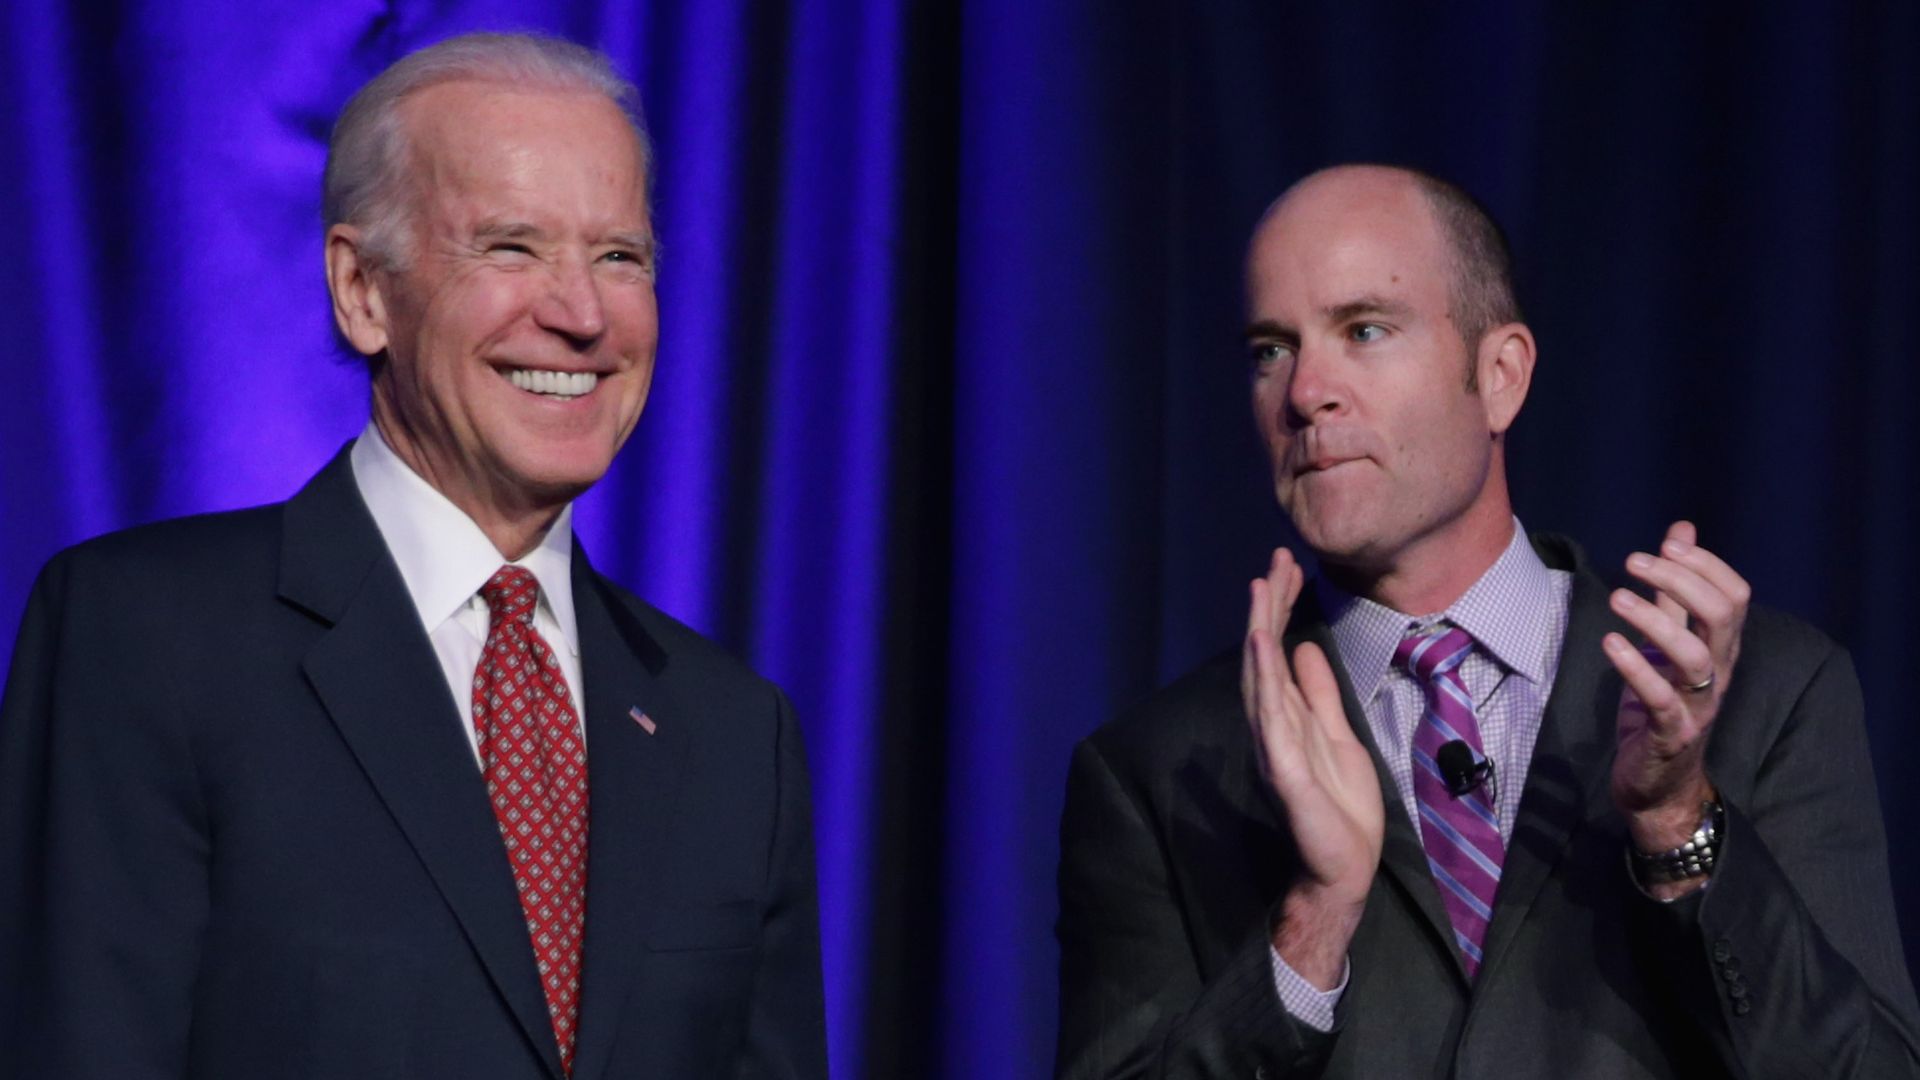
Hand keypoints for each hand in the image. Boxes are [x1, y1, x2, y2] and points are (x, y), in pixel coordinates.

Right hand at [1242, 549, 1383, 984]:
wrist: (1344, 868)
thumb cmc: (1341, 808)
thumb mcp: (1340, 736)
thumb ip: (1319, 695)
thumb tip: (1306, 647)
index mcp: (1287, 718)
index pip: (1279, 654)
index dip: (1281, 611)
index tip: (1287, 569)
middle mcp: (1273, 726)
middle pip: (1265, 657)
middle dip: (1270, 608)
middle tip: (1276, 559)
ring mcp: (1276, 747)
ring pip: (1262, 679)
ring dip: (1260, 632)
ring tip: (1262, 589)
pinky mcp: (1285, 772)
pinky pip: (1272, 720)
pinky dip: (1264, 681)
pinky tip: (1263, 647)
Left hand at [1604, 521, 1748, 855]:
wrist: (1658, 786)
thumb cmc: (1662, 708)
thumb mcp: (1667, 646)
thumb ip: (1674, 594)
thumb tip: (1681, 533)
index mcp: (1720, 649)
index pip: (1734, 595)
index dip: (1706, 565)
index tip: (1668, 544)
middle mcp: (1718, 673)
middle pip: (1723, 616)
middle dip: (1683, 581)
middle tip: (1637, 560)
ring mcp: (1698, 705)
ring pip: (1694, 655)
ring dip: (1655, 621)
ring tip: (1618, 596)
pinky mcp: (1671, 733)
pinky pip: (1661, 698)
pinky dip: (1636, 668)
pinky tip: (1610, 644)